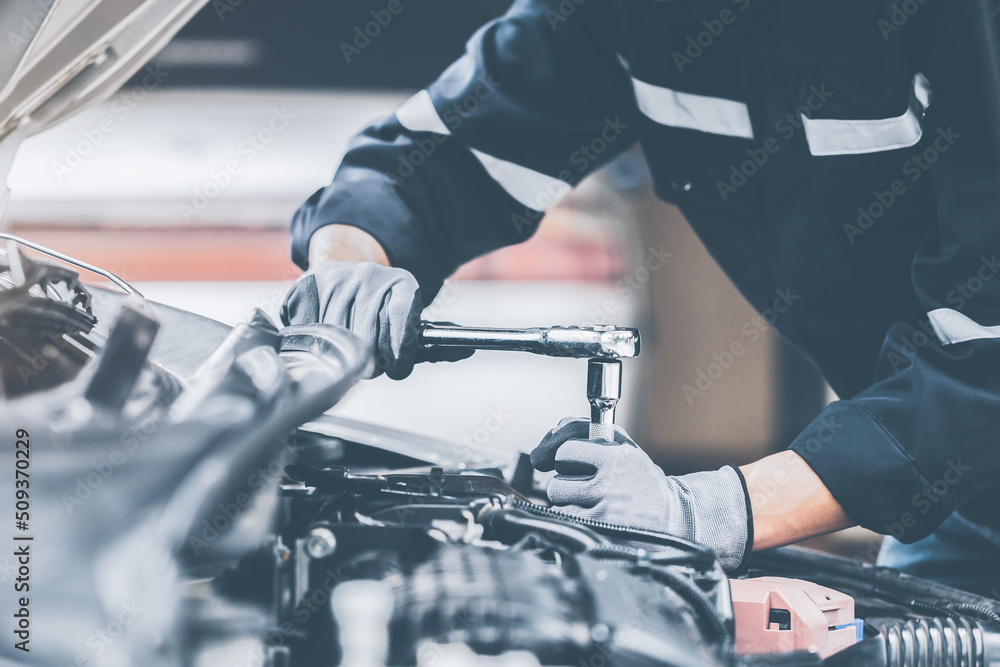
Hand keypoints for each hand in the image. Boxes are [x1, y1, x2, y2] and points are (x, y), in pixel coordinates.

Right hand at [280, 261, 470, 378]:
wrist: (346, 267)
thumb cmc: (382, 304)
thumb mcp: (410, 315)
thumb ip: (435, 341)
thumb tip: (467, 351)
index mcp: (401, 283)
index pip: (401, 324)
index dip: (400, 352)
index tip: (398, 367)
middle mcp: (370, 277)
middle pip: (366, 340)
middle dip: (371, 360)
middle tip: (373, 363)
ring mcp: (337, 280)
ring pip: (336, 338)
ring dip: (342, 354)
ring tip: (350, 348)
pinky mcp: (309, 286)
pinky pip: (309, 329)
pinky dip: (316, 342)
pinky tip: (326, 336)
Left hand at [530, 418, 751, 570]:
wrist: (672, 517)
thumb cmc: (643, 481)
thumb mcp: (626, 448)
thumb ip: (592, 433)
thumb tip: (556, 428)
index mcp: (617, 457)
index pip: (566, 452)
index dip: (567, 459)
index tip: (574, 465)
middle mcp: (610, 482)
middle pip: (557, 481)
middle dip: (566, 484)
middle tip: (584, 487)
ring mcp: (604, 509)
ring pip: (558, 503)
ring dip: (567, 503)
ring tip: (590, 503)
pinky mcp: (599, 530)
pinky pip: (565, 519)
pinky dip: (571, 518)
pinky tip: (590, 516)